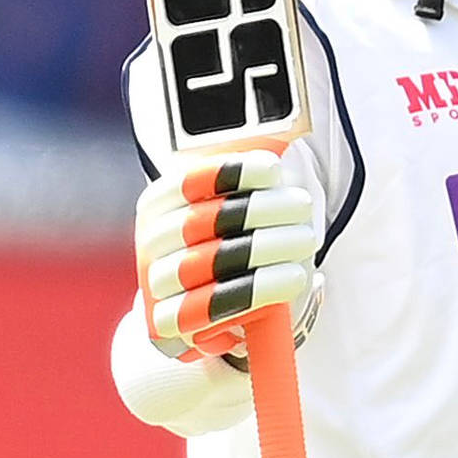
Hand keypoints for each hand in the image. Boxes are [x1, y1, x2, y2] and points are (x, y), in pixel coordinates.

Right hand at [136, 149, 315, 361]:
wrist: (196, 306)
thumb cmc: (225, 247)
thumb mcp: (227, 209)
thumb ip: (245, 180)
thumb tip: (282, 135)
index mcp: (158, 204)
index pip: (188, 182)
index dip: (229, 172)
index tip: (272, 169)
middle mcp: (151, 240)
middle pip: (205, 221)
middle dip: (260, 210)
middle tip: (304, 205)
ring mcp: (155, 283)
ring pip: (210, 262)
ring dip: (266, 248)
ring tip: (306, 239)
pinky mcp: (167, 322)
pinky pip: (211, 307)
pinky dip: (258, 290)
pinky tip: (293, 278)